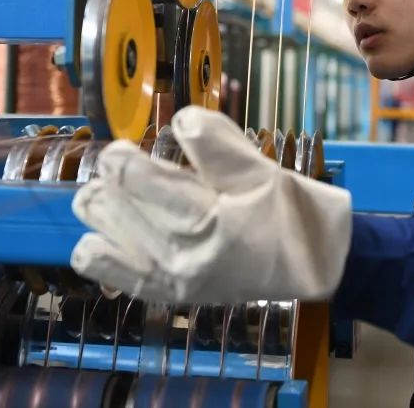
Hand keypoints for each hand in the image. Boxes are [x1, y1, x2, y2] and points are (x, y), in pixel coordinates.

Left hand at [70, 106, 351, 303]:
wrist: (313, 266)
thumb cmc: (289, 210)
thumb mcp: (261, 169)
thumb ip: (218, 143)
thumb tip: (179, 120)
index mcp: (207, 222)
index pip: (139, 184)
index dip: (121, 160)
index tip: (120, 148)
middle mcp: (181, 258)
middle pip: (115, 208)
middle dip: (112, 180)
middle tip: (127, 164)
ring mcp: (170, 281)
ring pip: (101, 238)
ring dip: (103, 209)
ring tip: (118, 192)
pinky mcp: (167, 294)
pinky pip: (108, 273)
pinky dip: (99, 248)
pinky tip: (107, 230)